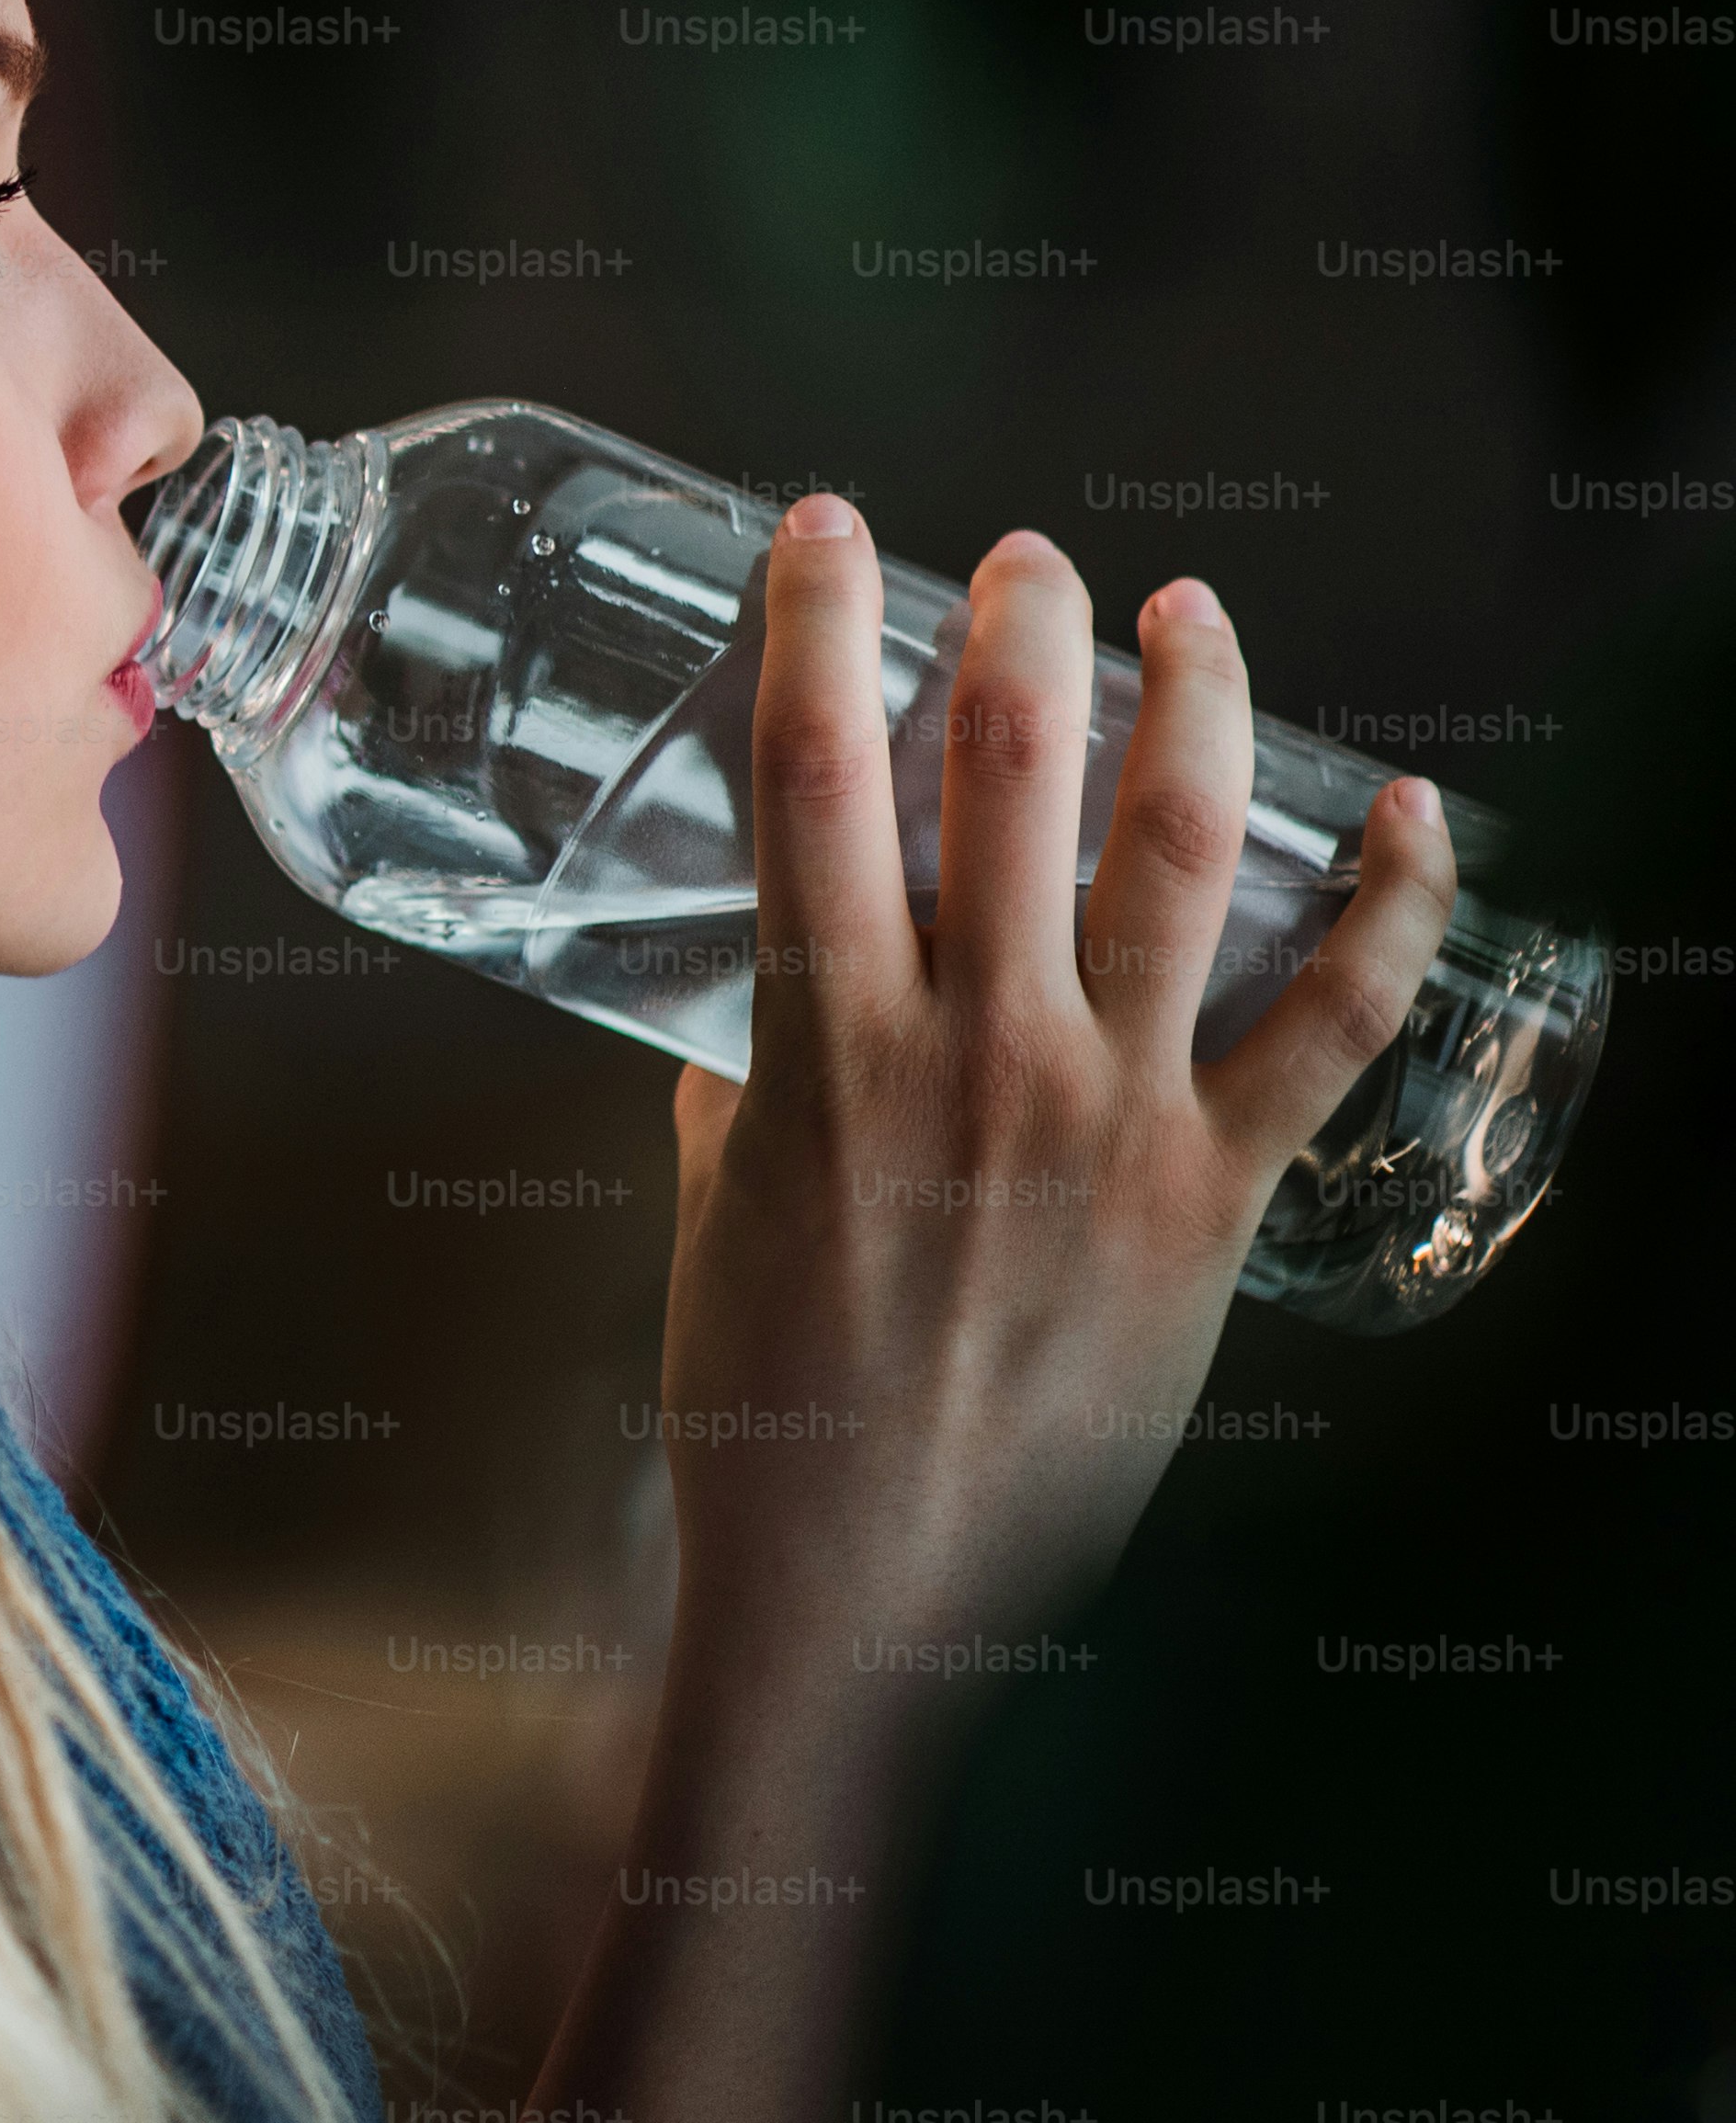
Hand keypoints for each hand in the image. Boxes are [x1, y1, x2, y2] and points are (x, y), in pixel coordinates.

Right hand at [655, 501, 1458, 1652]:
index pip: (811, 777)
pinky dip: (1391, 906)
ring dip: (1191, 705)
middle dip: (1020, 624)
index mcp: (823, 1046)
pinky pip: (1333, 1027)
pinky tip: (1411, 812)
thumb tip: (758, 1006)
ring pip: (1175, 855)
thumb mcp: (711, 1210)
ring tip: (1188, 615)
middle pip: (1007, 767)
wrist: (862, 1590)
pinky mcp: (1213, 1199)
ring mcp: (1109, 1120)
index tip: (826, 531)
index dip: (818, 625)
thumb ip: (743, 1082)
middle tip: (1023, 559)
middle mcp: (976, 1054)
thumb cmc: (761, 1412)